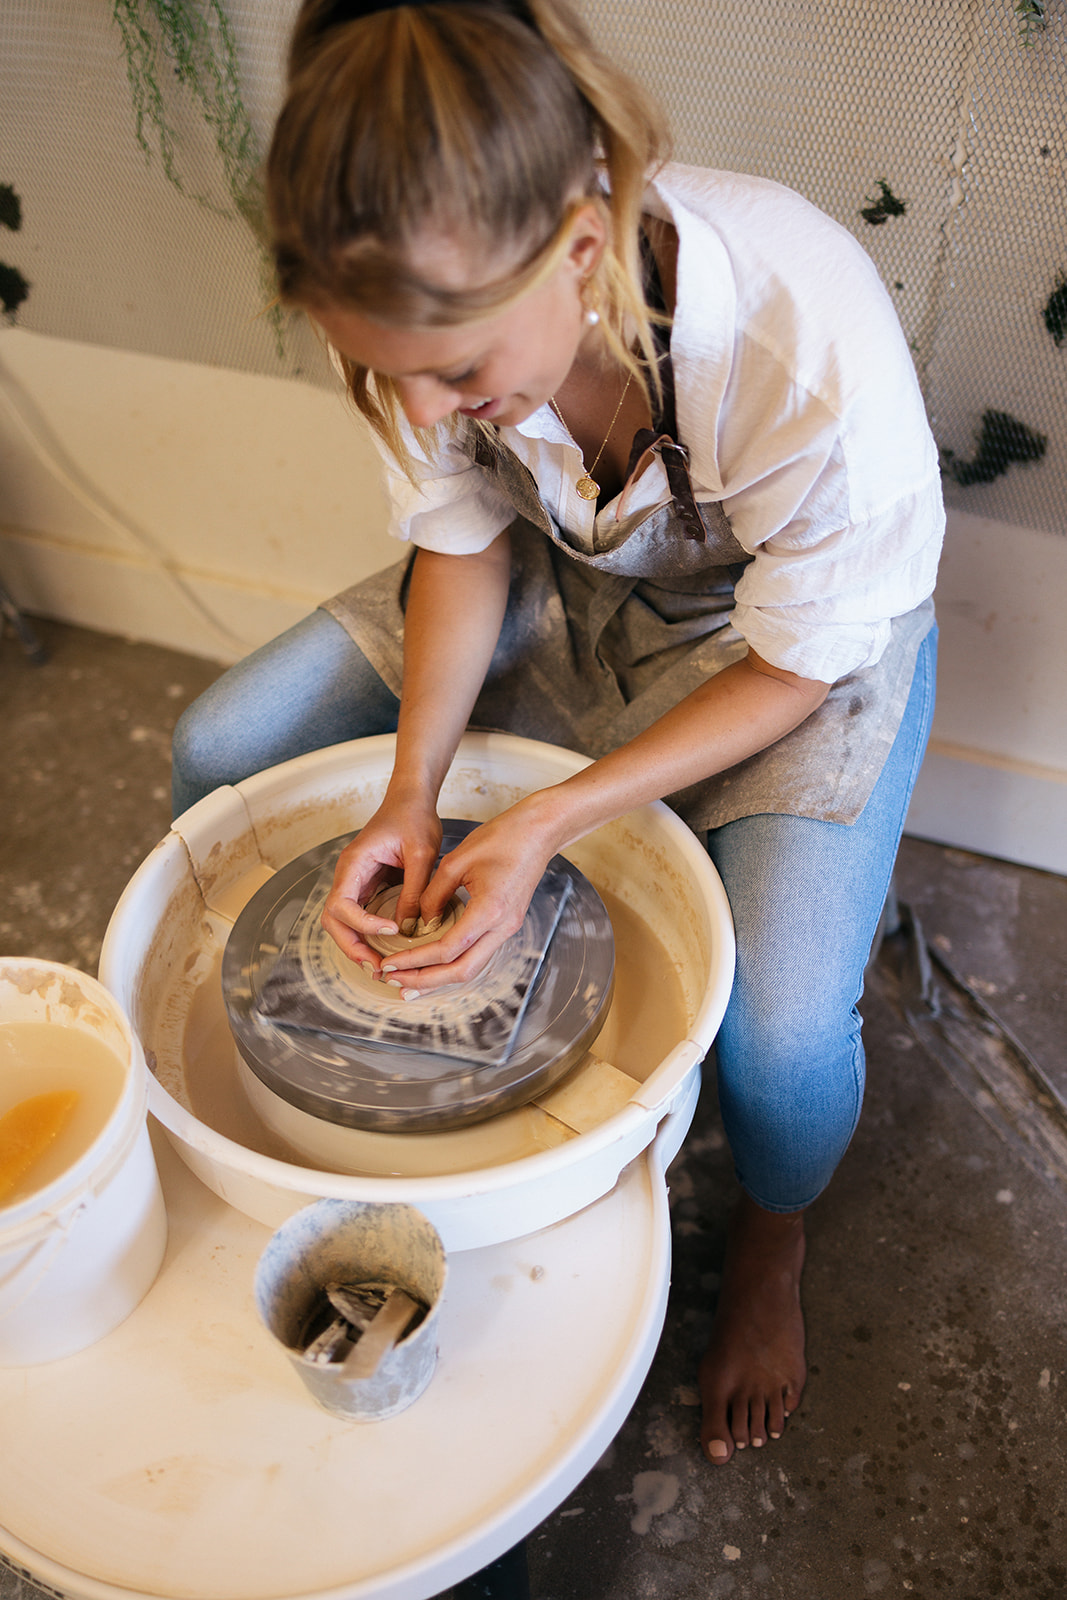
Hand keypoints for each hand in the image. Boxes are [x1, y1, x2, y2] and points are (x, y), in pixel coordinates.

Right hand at [320, 795, 442, 968]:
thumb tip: (411, 927)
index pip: (341, 904)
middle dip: (352, 946)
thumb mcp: (421, 853)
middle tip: (379, 967)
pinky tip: (386, 949)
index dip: (363, 923)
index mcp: (354, 863)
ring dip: (358, 945)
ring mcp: (355, 883)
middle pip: (333, 920)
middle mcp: (348, 875)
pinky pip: (359, 917)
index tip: (392, 929)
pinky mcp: (367, 888)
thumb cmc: (413, 817)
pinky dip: (368, 936)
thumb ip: (415, 890)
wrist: (411, 800)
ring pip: (342, 923)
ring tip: (382, 964)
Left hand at [364, 801, 555, 992]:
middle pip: (461, 971)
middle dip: (425, 981)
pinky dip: (453, 963)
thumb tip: (420, 923)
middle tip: (394, 980)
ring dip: (439, 977)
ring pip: (471, 968)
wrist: (537, 832)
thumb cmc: (501, 839)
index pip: (447, 950)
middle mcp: (502, 928)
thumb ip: (433, 896)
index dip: (415, 960)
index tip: (390, 962)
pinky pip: (477, 954)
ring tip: (410, 980)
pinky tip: (434, 964)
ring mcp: (508, 929)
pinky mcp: (506, 925)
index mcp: (489, 911)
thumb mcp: (455, 862)